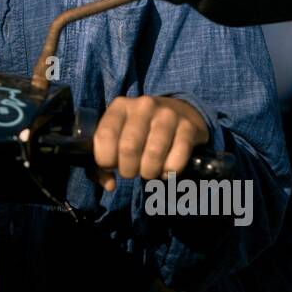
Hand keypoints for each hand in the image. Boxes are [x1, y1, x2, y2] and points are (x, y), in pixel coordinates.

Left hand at [91, 94, 208, 187]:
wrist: (179, 112)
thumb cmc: (139, 132)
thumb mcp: (117, 137)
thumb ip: (102, 164)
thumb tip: (110, 185)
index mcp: (120, 106)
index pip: (105, 135)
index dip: (105, 159)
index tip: (111, 164)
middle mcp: (144, 105)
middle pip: (129, 147)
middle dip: (128, 169)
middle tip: (132, 170)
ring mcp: (168, 114)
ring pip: (153, 154)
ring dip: (149, 172)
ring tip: (149, 170)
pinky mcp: (188, 127)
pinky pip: (176, 160)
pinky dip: (169, 172)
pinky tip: (166, 168)